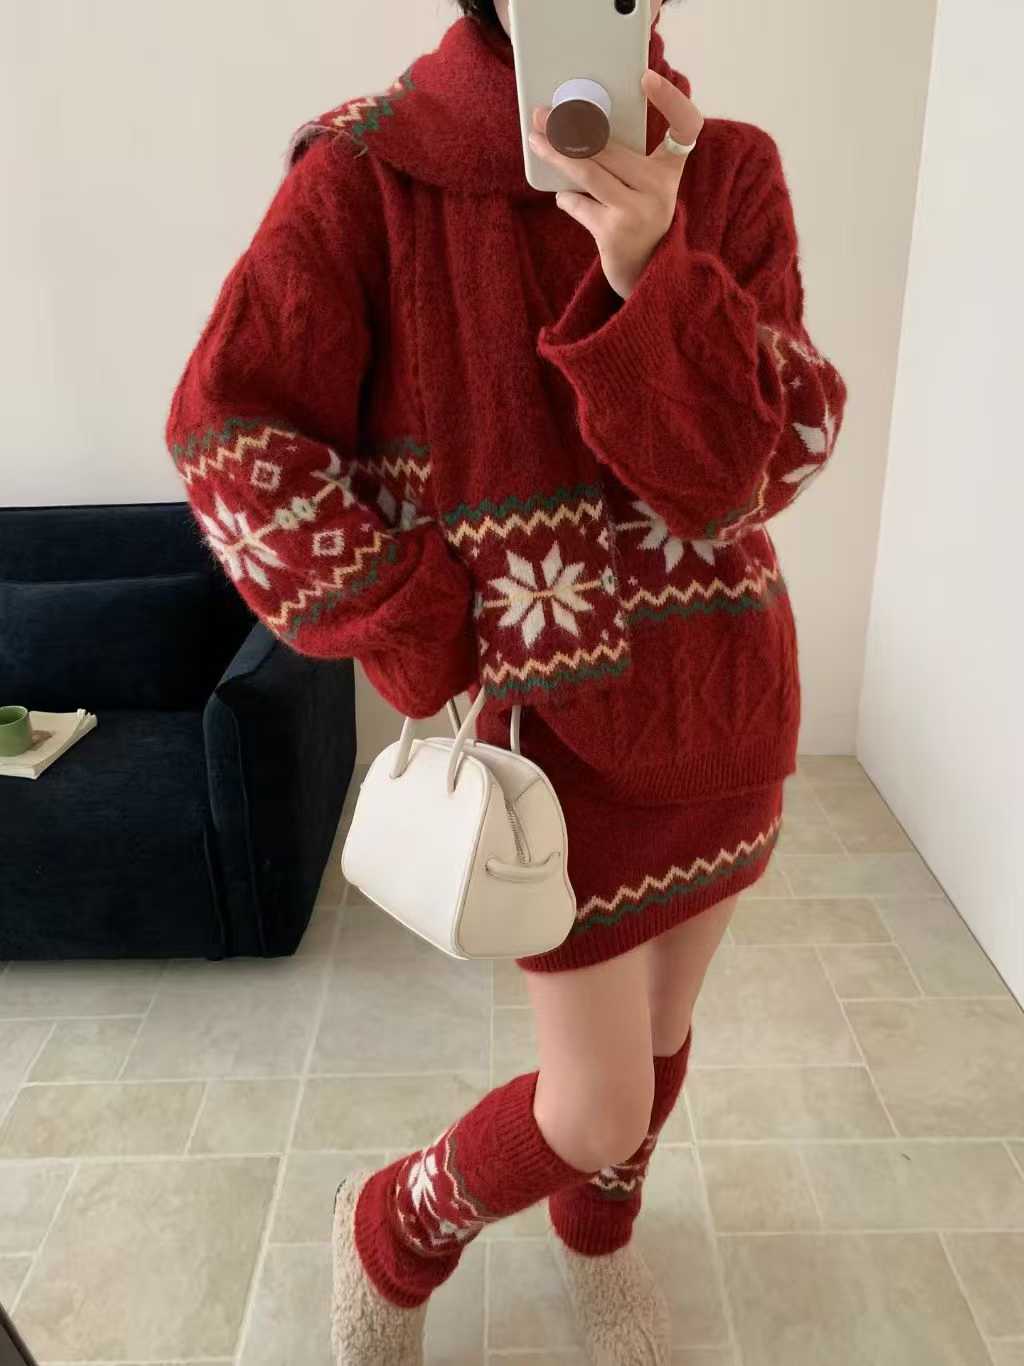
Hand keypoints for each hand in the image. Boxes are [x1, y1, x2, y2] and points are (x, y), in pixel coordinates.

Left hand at [529, 70, 703, 299]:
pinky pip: (579, 203)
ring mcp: (638, 211)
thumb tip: (574, 127)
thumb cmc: (638, 220)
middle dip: (572, 127)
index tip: (646, 79)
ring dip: (557, 154)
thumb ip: (623, 161)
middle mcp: (660, 188)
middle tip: (543, 114)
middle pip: (611, 147)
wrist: (644, 275)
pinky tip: (565, 197)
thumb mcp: (643, 188)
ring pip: (589, 171)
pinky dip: (567, 198)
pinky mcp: (614, 232)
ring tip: (536, 139)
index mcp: (670, 170)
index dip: (671, 100)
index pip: (686, 126)